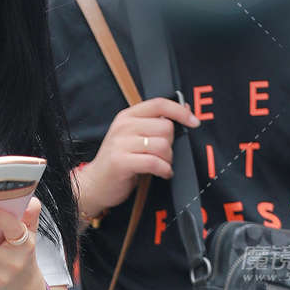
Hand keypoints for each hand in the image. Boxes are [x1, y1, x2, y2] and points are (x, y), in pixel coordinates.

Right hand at [77, 96, 200, 217]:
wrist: (94, 185)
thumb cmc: (118, 162)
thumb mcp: (134, 138)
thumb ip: (155, 124)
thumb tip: (185, 109)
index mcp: (127, 116)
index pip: (159, 104)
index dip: (180, 111)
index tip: (194, 122)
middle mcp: (123, 126)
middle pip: (165, 127)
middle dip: (171, 144)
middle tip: (164, 156)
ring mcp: (120, 144)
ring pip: (162, 145)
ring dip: (168, 159)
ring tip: (162, 166)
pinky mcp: (121, 162)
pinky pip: (154, 162)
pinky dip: (164, 170)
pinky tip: (162, 173)